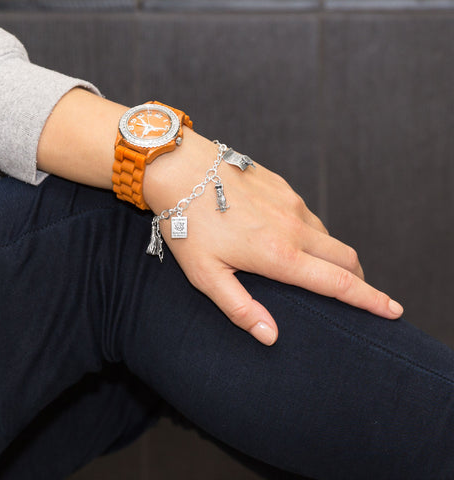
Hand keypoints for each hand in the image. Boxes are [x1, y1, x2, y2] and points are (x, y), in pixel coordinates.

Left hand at [143, 128, 403, 345]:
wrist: (179, 169)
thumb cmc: (187, 224)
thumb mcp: (206, 275)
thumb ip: (241, 308)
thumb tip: (270, 336)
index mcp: (278, 255)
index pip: (338, 283)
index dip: (370, 300)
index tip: (394, 310)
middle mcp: (293, 227)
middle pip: (345, 258)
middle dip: (358, 279)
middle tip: (356, 294)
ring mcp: (290, 203)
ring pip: (328, 235)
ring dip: (331, 256)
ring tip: (315, 270)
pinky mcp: (282, 186)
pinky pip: (308, 215)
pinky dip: (312, 233)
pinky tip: (289, 238)